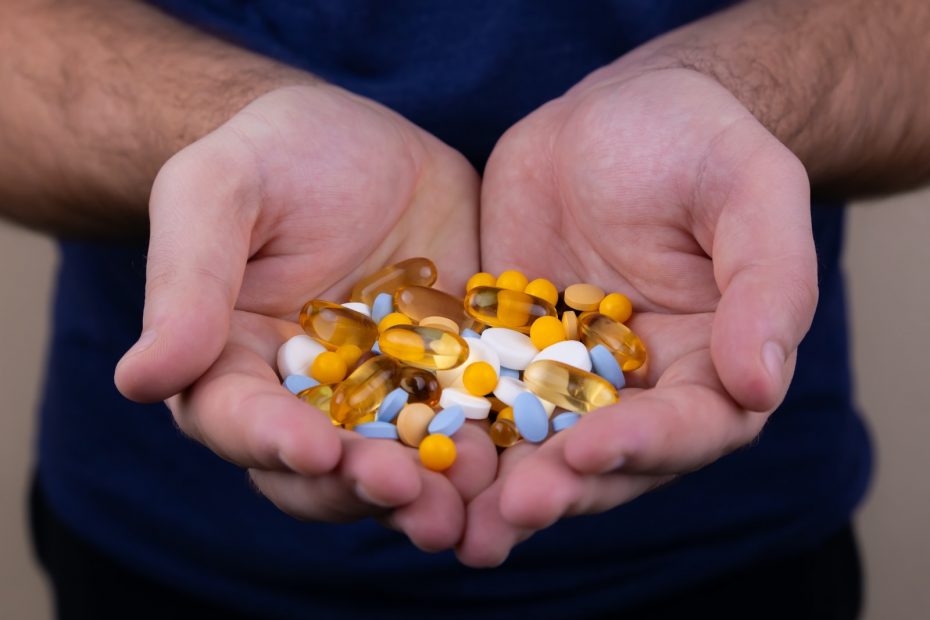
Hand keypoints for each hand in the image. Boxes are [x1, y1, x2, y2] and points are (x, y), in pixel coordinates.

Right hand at [114, 85, 495, 550]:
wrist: (356, 141)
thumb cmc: (270, 156)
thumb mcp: (216, 191)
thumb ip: (185, 282)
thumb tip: (138, 381)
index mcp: (236, 368)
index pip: (242, 421)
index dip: (274, 443)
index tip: (313, 450)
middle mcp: (309, 400)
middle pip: (327, 467)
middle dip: (366, 487)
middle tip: (410, 495)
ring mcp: (386, 393)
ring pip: (404, 459)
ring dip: (436, 491)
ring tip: (473, 498)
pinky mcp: (450, 374)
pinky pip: (472, 417)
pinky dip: (495, 442)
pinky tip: (523, 451)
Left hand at [459, 67, 817, 564]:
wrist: (613, 116)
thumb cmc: (697, 142)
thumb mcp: (750, 190)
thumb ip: (770, 281)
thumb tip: (762, 383)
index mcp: (709, 364)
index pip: (689, 427)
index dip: (645, 445)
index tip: (592, 450)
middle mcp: (638, 388)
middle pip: (607, 459)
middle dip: (562, 486)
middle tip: (512, 510)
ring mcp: (565, 374)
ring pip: (537, 444)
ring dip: (500, 487)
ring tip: (460, 522)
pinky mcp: (505, 353)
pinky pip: (479, 396)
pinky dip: (452, 428)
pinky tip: (412, 454)